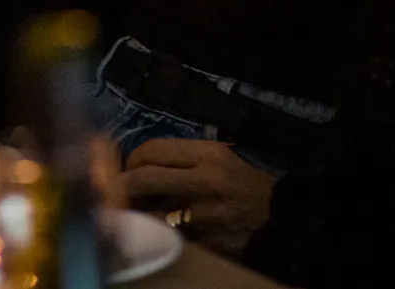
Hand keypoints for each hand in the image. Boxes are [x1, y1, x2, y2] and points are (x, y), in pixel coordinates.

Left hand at [117, 138, 276, 256]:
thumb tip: (135, 166)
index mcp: (207, 154)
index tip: (127, 170)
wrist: (279, 218)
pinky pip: (172, 239)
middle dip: (121, 186)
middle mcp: (205, 181)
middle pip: (144, 179)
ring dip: (139, 215)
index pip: (152, 150)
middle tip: (115, 193)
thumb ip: (179, 160)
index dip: (131, 160)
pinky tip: (162, 234)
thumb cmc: (241, 184)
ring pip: (153, 214)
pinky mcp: (208, 243)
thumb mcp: (217, 158)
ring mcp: (205, 215)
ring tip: (136, 214)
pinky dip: (162, 237)